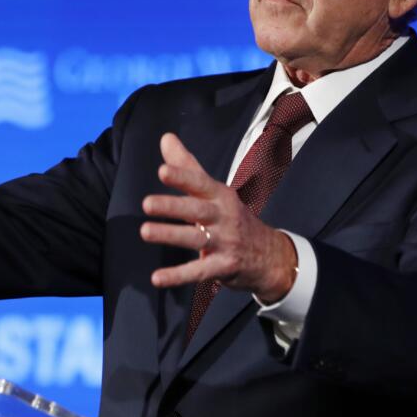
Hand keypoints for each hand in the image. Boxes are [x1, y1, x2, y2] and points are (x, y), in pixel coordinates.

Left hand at [140, 133, 297, 302]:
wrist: (271, 255)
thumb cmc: (233, 218)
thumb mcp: (215, 191)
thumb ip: (188, 166)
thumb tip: (165, 138)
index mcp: (220, 196)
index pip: (200, 183)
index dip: (182, 177)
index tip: (162, 171)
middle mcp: (224, 217)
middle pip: (197, 209)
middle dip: (172, 206)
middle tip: (146, 203)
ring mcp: (226, 242)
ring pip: (196, 238)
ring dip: (170, 235)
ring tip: (145, 231)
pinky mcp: (224, 267)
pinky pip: (199, 271)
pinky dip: (178, 276)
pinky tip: (157, 278)